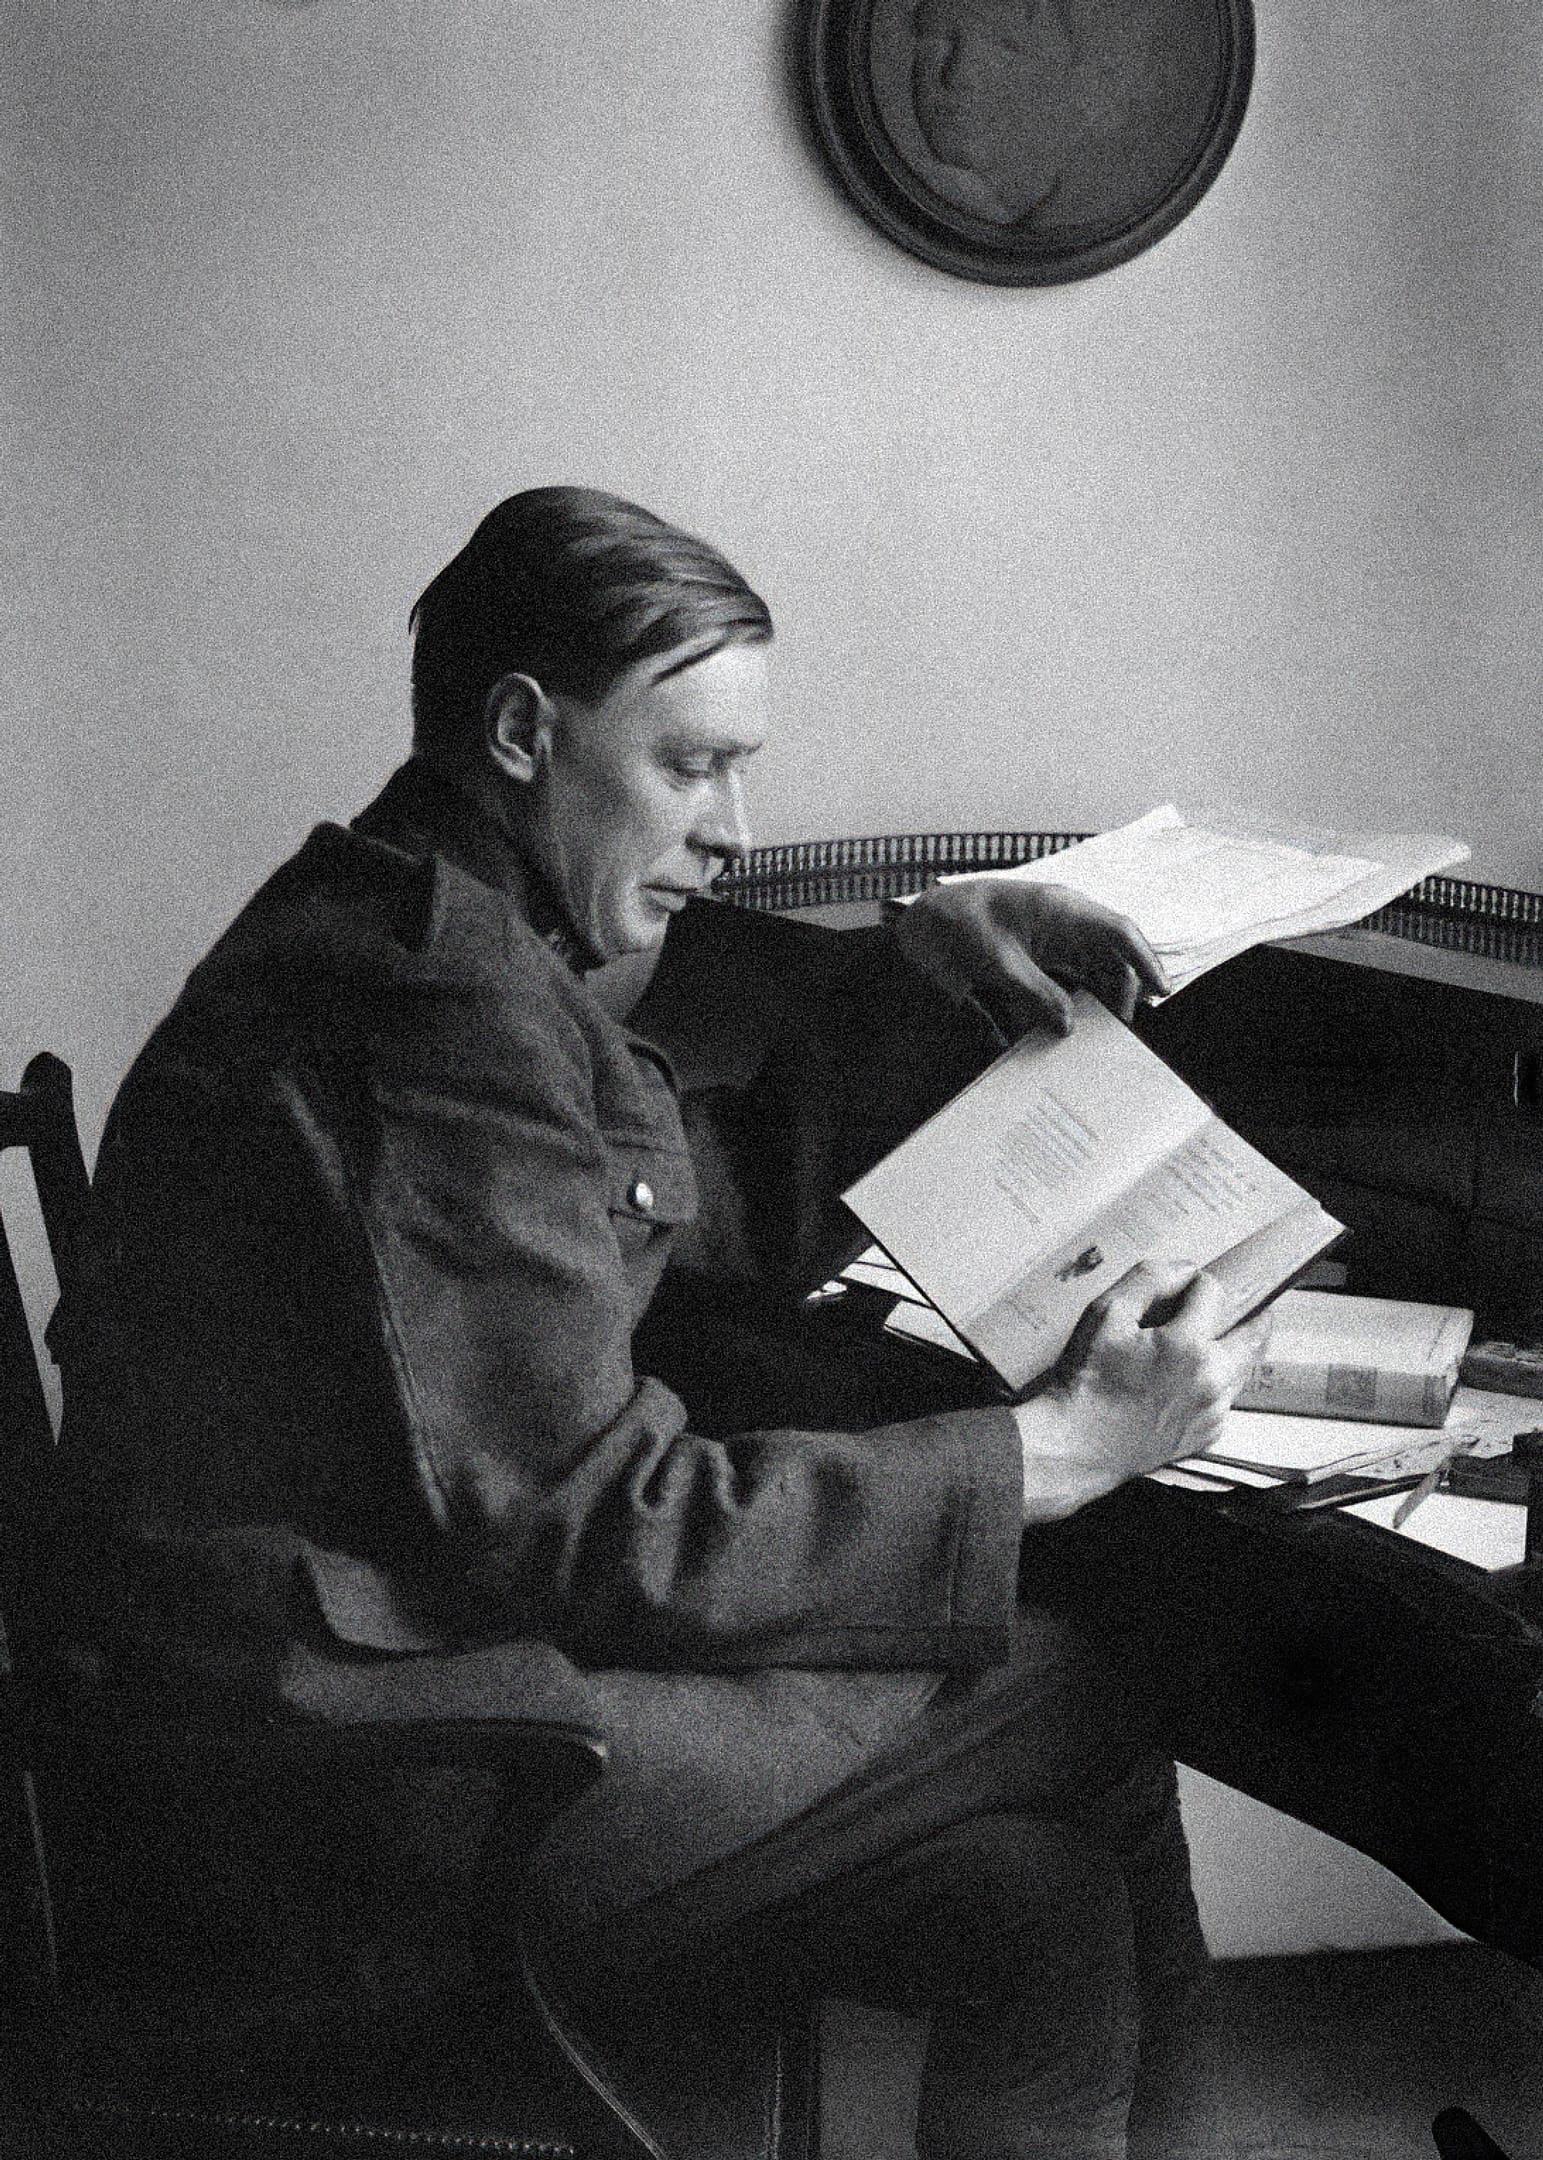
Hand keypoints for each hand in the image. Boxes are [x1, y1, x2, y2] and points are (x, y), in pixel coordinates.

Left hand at [893, 878, 1167, 1035]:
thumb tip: (1068, 1027)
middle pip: (1112, 957)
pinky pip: (1070, 979)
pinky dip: (1076, 1001)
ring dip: (1101, 999)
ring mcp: (1052, 939)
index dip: (1146, 960)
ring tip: (1106, 1033)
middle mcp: (1065, 922)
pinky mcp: (1038, 957)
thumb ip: (1035, 994)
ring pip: (1094, 970)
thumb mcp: (996, 962)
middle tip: (1123, 1030)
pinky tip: (1074, 1025)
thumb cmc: (958, 924)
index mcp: (1062, 910)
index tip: (1160, 992)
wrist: (923, 921)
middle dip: (1124, 991)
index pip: (1119, 932)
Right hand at [1013, 1263, 1269, 1522]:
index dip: (1198, 1283)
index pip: (1214, 1292)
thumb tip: (1184, 1269)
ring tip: (1210, 1339)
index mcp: (1188, 1344)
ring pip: (1244, 1366)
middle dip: (1246, 1312)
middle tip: (1237, 1303)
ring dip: (1234, 1347)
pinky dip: (1217, 1382)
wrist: (1079, 1442)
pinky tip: (1187, 1378)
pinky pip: (1227, 1397)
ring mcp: (1214, 1409)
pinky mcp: (1209, 1432)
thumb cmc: (1088, 1379)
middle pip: (1254, 1332)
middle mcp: (1211, 1378)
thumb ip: (1149, 1280)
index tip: (1184, 1287)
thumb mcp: (1106, 1314)